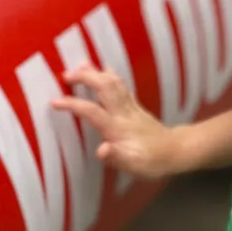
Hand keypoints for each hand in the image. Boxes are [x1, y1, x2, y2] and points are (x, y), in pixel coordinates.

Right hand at [51, 65, 176, 178]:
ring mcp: (132, 108)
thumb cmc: (153, 161)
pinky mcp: (136, 107)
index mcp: (118, 128)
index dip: (72, 105)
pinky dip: (110, 76)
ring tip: (82, 64)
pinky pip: (122, 86)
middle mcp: (124, 114)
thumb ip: (116, 157)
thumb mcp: (134, 165)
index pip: (92, 111)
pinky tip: (105, 71)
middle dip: (85, 78)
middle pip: (105, 87)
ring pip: (114, 83)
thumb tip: (101, 150)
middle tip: (66, 75)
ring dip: (97, 72)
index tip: (54, 102)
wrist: (177, 152)